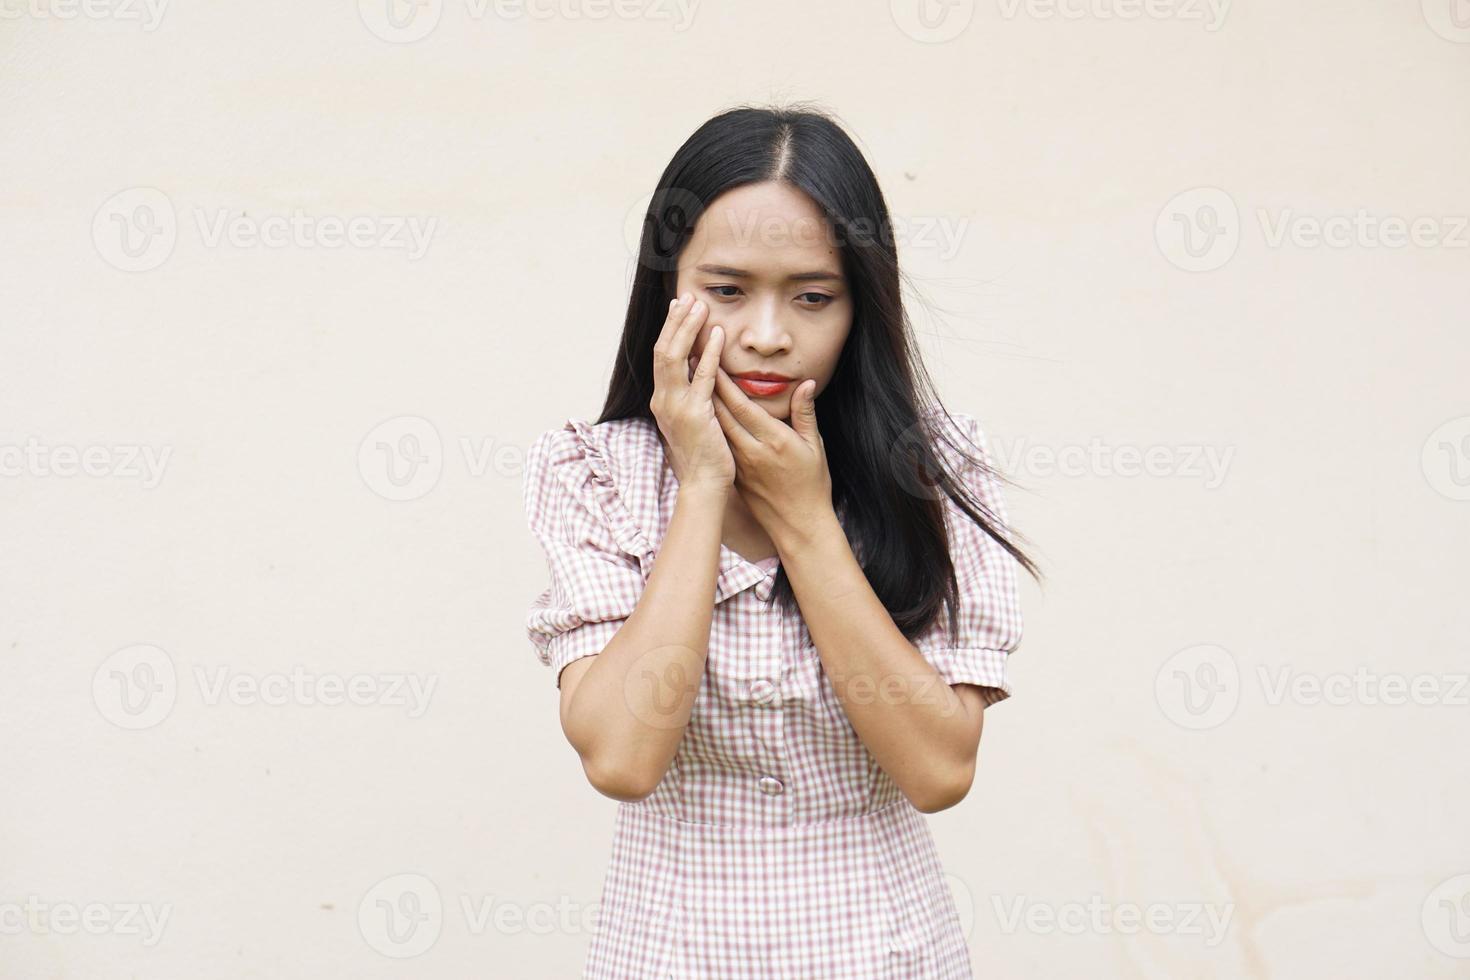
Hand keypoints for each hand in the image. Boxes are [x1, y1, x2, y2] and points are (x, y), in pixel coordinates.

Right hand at [649, 295, 733, 490]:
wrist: (704, 483)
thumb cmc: (703, 453)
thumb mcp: (692, 419)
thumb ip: (692, 394)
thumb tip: (699, 369)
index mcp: (661, 400)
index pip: (661, 356)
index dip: (670, 329)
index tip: (679, 307)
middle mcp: (663, 400)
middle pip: (663, 350)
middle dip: (675, 321)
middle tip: (688, 297)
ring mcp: (676, 406)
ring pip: (675, 357)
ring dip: (688, 329)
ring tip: (700, 306)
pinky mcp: (695, 414)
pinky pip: (702, 376)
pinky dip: (710, 353)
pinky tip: (718, 335)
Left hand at [710, 367, 832, 547]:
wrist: (799, 523)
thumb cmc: (812, 484)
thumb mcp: (815, 446)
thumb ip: (806, 413)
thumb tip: (805, 384)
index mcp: (774, 440)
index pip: (743, 405)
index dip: (725, 383)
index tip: (713, 360)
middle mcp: (752, 451)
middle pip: (722, 414)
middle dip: (706, 386)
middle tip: (693, 362)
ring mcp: (740, 465)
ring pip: (716, 428)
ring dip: (703, 404)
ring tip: (692, 383)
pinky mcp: (735, 475)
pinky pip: (719, 445)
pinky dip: (709, 426)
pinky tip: (701, 413)